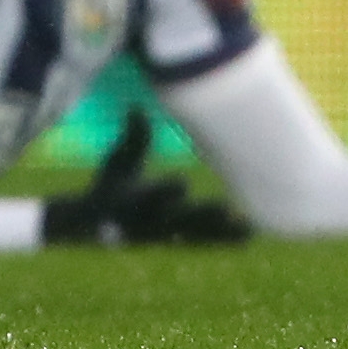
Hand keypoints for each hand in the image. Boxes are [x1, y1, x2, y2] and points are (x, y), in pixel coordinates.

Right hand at [39, 108, 248, 246]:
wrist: (98, 226)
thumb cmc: (110, 186)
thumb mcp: (116, 162)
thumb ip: (133, 139)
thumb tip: (137, 107)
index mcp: (138, 201)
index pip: (153, 196)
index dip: (167, 190)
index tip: (183, 183)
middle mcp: (155, 220)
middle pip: (181, 220)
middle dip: (202, 216)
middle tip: (225, 209)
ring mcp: (169, 235)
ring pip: (199, 235)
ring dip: (223, 231)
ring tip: (248, 226)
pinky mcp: (181, 241)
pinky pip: (207, 241)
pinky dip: (228, 239)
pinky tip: (249, 232)